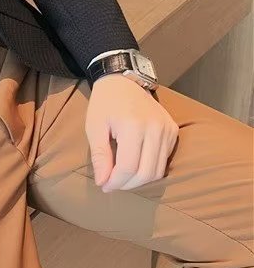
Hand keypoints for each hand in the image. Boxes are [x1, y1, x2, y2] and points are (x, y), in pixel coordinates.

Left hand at [85, 73, 178, 192]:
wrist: (122, 82)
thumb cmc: (104, 104)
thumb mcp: (94, 127)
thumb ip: (99, 156)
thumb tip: (103, 182)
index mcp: (132, 126)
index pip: (128, 167)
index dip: (116, 182)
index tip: (104, 186)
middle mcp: (155, 128)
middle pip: (146, 173)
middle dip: (128, 184)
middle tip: (112, 184)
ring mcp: (167, 130)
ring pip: (158, 170)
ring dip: (140, 180)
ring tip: (122, 178)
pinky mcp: (173, 131)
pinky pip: (164, 160)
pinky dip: (150, 168)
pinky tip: (135, 165)